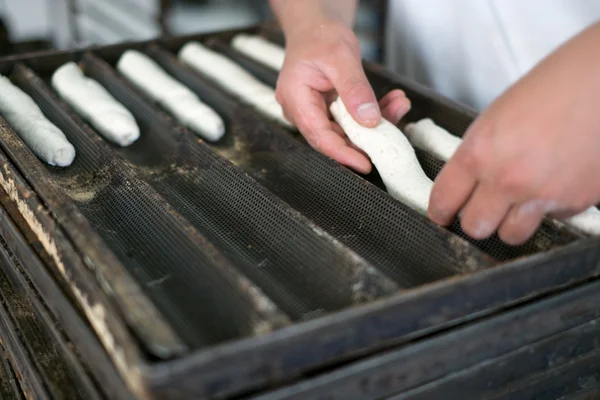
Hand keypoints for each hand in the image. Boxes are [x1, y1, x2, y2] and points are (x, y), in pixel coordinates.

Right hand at [275, 20, 410, 173]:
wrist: (316, 26)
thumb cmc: (320, 36)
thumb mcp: (341, 57)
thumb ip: (355, 90)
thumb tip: (369, 121)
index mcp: (296, 99)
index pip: (319, 136)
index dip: (343, 153)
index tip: (365, 163)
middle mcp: (301, 111)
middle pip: (333, 137)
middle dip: (366, 137)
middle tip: (394, 131)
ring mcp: (314, 112)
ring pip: (346, 130)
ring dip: (375, 123)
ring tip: (398, 106)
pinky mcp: (328, 111)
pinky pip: (351, 121)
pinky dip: (372, 114)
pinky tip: (391, 103)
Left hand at [428, 23, 599, 244]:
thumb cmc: (554, 86)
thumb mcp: (496, 117)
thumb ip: (478, 154)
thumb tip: (468, 182)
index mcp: (478, 153)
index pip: (443, 200)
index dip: (439, 211)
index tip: (442, 214)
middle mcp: (506, 180)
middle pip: (475, 227)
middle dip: (476, 219)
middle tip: (483, 208)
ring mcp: (540, 195)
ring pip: (511, 235)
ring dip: (511, 223)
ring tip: (519, 202)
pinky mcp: (573, 202)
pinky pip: (550, 220)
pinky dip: (549, 209)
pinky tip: (555, 182)